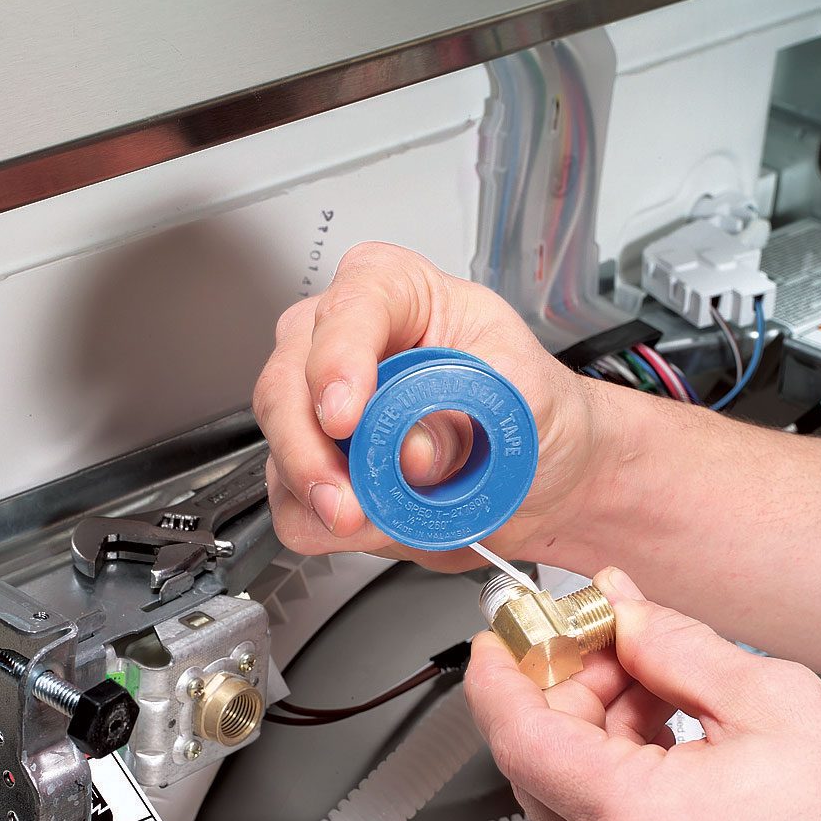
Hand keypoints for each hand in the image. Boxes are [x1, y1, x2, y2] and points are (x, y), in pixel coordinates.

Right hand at [252, 242, 601, 569]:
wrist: (539, 474)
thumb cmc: (529, 410)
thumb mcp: (523, 394)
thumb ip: (469, 413)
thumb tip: (409, 451)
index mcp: (399, 294)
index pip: (352, 308)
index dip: (339, 360)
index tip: (347, 417)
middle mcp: (344, 342)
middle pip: (288, 383)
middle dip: (309, 451)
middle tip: (345, 501)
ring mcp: (319, 406)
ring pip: (280, 448)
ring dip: (321, 497)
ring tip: (380, 519)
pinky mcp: (315, 466)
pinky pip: (290, 505)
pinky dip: (325, 527)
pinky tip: (374, 524)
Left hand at [464, 567, 820, 820]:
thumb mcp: (773, 702)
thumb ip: (672, 646)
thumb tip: (618, 609)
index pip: (519, 739)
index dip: (499, 677)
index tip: (499, 641)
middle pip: (538, 770)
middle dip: (562, 696)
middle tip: (602, 647)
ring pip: (566, 809)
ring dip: (590, 739)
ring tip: (652, 691)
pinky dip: (611, 791)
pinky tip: (659, 746)